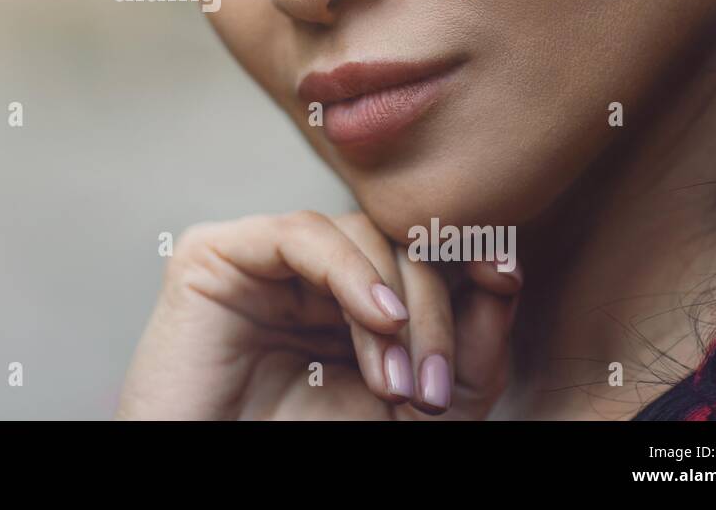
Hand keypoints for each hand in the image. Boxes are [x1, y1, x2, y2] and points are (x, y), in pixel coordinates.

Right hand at [115, 210, 521, 418]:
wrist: (209, 481)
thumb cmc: (298, 449)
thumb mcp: (410, 411)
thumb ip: (467, 358)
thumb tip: (506, 281)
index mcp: (346, 297)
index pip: (415, 250)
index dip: (463, 253)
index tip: (504, 277)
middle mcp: (305, 270)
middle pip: (395, 242)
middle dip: (434, 311)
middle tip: (435, 389)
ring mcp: (260, 258)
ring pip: (357, 233)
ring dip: (399, 305)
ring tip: (399, 383)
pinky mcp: (215, 255)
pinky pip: (302, 234)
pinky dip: (353, 272)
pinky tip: (379, 321)